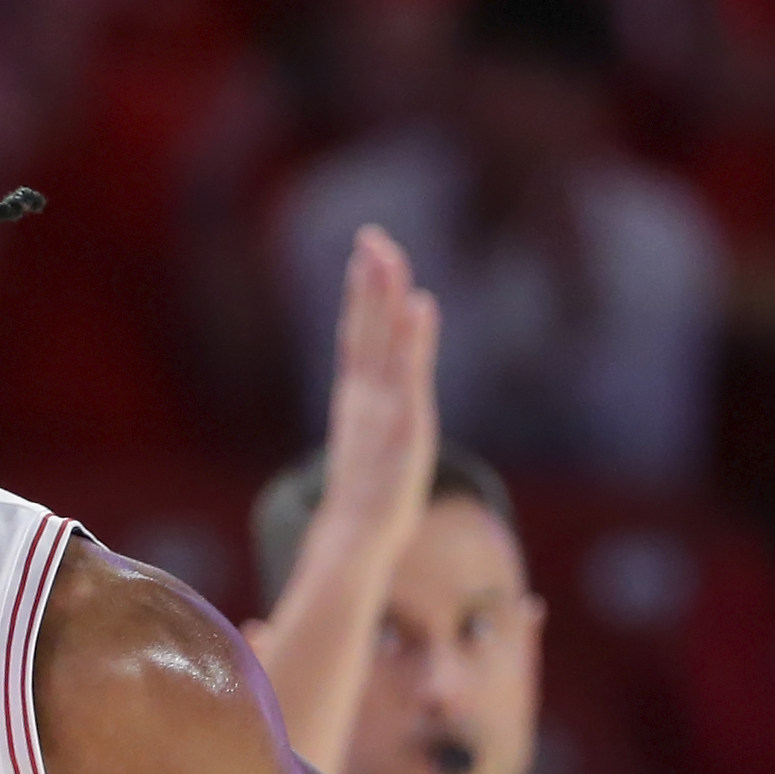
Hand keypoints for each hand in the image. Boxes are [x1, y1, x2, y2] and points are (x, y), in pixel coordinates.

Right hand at [320, 224, 440, 552]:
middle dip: (369, 281)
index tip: (362, 259)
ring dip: (385, 294)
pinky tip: (419, 303)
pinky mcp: (404, 422)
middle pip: (365, 327)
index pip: (356, 338)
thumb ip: (367, 435)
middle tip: (371, 236)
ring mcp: (382, 407)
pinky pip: (408, 369)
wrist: (356, 537)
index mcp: (355, 402)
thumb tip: (362, 429)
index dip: (358, 298)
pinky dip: (412, 335)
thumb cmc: (363, 508)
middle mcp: (364, 396)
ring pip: (382, 338)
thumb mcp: (365, 460)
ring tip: (387, 252)